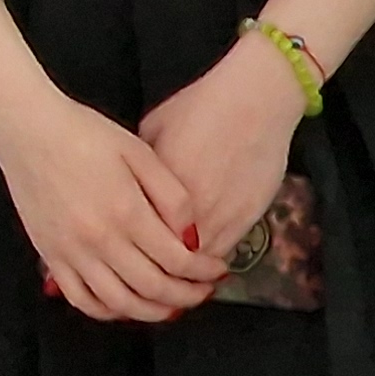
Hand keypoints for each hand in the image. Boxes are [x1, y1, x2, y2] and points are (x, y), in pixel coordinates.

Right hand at [0, 83, 225, 322]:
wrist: (27, 128)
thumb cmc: (84, 133)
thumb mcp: (140, 152)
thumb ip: (172, 197)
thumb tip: (191, 237)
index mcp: (127, 213)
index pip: (178, 261)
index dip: (204, 272)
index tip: (217, 270)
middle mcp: (99, 239)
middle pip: (153, 288)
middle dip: (186, 296)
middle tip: (202, 291)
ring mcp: (71, 251)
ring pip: (119, 302)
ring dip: (152, 312)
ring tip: (170, 305)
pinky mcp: (49, 254)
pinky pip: (80, 298)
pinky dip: (106, 311)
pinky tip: (123, 304)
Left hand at [138, 31, 308, 271]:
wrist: (253, 101)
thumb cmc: (196, 108)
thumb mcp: (152, 133)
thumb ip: (140, 172)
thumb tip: (125, 193)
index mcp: (158, 187)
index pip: (140, 235)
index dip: (130, 250)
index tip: (121, 256)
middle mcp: (191, 209)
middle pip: (170, 258)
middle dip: (157, 270)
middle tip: (147, 274)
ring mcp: (223, 215)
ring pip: (200, 263)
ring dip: (187, 272)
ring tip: (173, 274)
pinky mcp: (251, 217)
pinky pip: (226, 250)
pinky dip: (212, 258)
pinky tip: (201, 255)